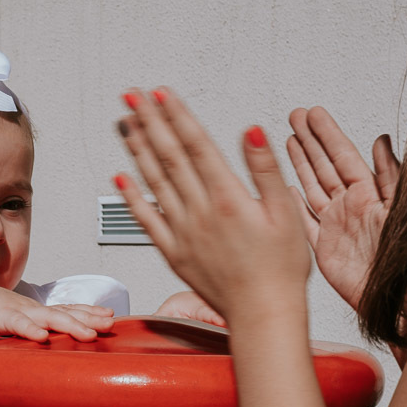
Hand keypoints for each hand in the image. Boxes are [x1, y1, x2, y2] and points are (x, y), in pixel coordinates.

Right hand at [0, 278, 114, 346]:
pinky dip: (30, 330)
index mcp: (35, 311)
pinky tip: (43, 337)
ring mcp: (17, 312)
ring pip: (48, 317)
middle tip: (110, 323)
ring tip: (88, 334)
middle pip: (66, 312)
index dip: (89, 312)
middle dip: (89, 317)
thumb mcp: (15, 324)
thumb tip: (47, 347)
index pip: (67, 309)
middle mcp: (31, 309)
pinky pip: (17, 324)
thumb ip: (30, 333)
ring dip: (70, 325)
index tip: (111, 316)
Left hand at [115, 88, 310, 326]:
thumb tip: (251, 130)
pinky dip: (131, 197)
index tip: (159, 92)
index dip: (175, 115)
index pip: (195, 145)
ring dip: (137, 149)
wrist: (262, 314)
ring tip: (124, 122)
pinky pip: (145, 220)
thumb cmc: (281, 269)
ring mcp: (182, 232)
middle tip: (131, 95)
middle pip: (168, 156)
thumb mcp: (286, 214)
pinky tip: (119, 176)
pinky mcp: (173, 253)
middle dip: (149, 121)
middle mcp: (199, 212)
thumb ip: (266, 170)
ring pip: (153, 182)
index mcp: (228, 198)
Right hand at [287, 106, 399, 310]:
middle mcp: (349, 208)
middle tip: (295, 118)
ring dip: (300, 164)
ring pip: (311, 187)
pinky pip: (304, 220)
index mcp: (368, 196)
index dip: (326, 134)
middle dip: (309, 141)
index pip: (342, 156)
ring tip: (288, 141)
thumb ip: (390, 175)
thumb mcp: (400, 210)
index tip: (313, 115)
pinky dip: (294, 204)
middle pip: (323, 166)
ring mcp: (335, 226)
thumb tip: (383, 142)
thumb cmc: (403, 259)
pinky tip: (286, 189)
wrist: (394, 300)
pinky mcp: (324, 248)